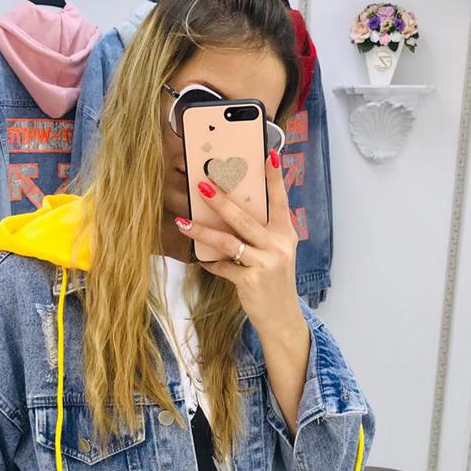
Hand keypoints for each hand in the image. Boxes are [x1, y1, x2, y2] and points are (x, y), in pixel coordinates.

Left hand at [175, 149, 304, 339]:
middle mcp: (278, 246)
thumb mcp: (276, 253)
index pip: (281, 200)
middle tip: (203, 184)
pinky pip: (223, 266)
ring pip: (228, 241)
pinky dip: (211, 262)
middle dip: (222, 201)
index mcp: (285, 234)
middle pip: (245, 218)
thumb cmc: (274, 280)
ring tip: (184, 222)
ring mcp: (266, 263)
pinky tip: (202, 259)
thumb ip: (261, 233)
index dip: (275, 177)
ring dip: (203, 231)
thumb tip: (231, 211)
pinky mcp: (251, 281)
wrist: (282, 317)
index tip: (269, 153)